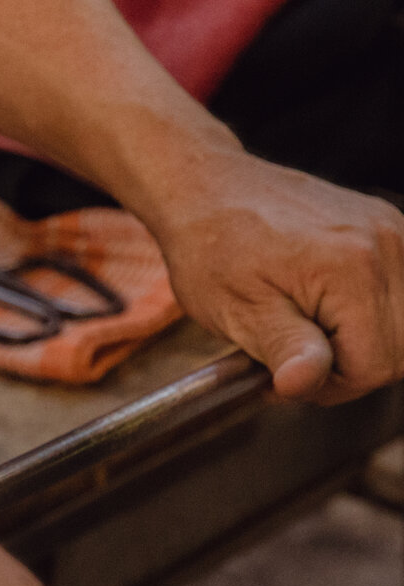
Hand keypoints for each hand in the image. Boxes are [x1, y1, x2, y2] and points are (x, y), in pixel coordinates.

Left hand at [142, 152, 403, 403]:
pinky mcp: (390, 227)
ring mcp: (394, 231)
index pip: (375, 366)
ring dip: (363, 340)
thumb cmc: (213, 251)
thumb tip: (302, 384)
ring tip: (308, 328)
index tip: (283, 371)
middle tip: (294, 352)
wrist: (211, 189)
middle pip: (401, 350)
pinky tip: (326, 306)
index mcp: (352, 270)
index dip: (329, 385)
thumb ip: (284, 349)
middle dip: (351, 366)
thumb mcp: (237, 311)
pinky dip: (370, 312)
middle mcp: (388, 245)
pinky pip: (401, 293)